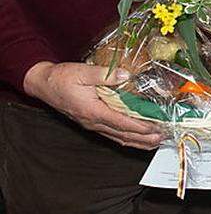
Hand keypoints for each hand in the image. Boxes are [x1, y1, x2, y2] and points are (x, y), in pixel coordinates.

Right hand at [23, 61, 163, 149]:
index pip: (121, 123)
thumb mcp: (82, 72)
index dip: (140, 127)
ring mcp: (93, 124)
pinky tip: (138, 139)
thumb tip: (125, 76)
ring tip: (156, 142)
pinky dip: (128, 138)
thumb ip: (104, 74)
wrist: (44, 84)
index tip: (156, 128)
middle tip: (163, 138)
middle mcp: (94, 122)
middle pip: (123, 135)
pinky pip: (113, 134)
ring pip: (119, 137)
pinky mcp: (92, 123)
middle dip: (144, 138)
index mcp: (93, 111)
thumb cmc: (62, 78)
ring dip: (138, 141)